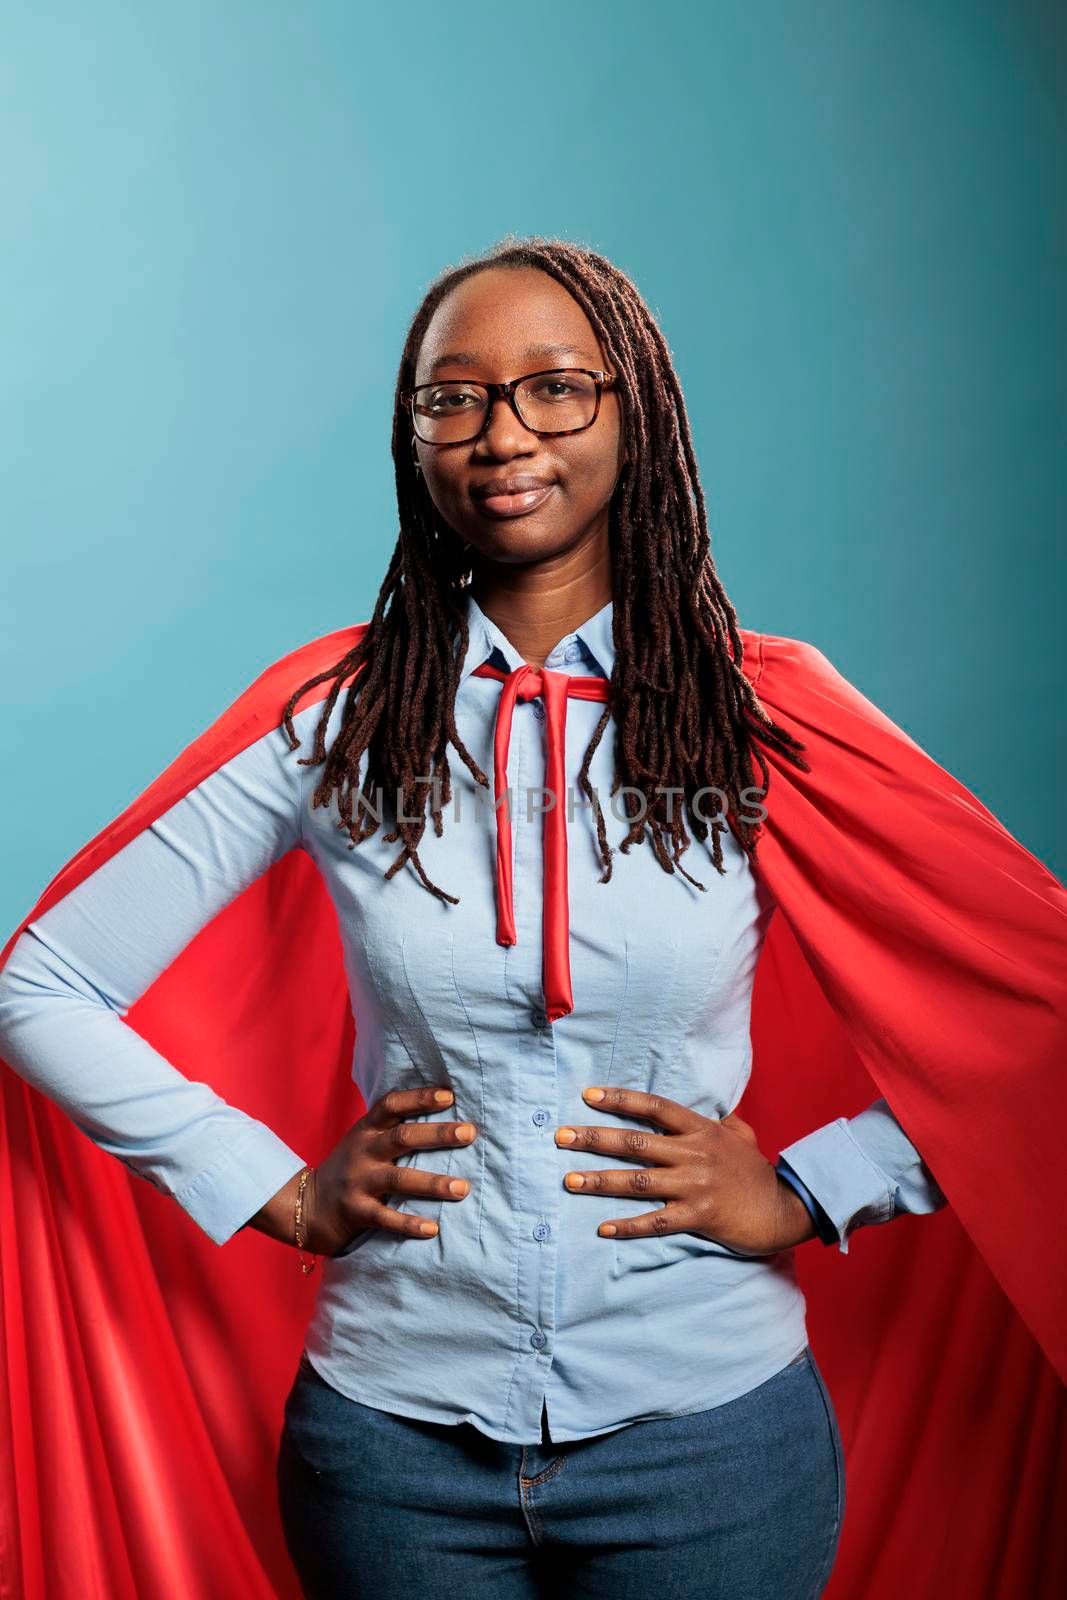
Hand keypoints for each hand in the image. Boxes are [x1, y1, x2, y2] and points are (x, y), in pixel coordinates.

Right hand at [299, 1085, 477, 1255]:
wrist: (305, 1206)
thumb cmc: (349, 1168)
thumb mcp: (363, 1140)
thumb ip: (392, 1128)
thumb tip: (443, 1109)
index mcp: (366, 1130)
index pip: (392, 1105)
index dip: (419, 1098)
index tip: (449, 1095)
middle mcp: (362, 1152)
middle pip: (402, 1138)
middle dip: (438, 1134)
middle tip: (470, 1133)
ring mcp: (358, 1182)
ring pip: (399, 1179)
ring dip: (433, 1183)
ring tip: (463, 1188)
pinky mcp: (356, 1212)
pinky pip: (386, 1218)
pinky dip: (410, 1223)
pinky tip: (434, 1228)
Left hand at [556, 1087, 816, 1254]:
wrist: (784, 1210)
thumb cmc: (757, 1172)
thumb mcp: (741, 1135)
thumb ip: (719, 1120)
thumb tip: (710, 1106)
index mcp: (701, 1129)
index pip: (654, 1107)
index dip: (620, 1100)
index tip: (587, 1095)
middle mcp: (694, 1153)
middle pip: (635, 1142)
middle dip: (593, 1138)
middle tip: (559, 1136)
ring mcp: (695, 1185)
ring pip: (638, 1181)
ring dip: (600, 1181)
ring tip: (569, 1180)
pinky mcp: (699, 1216)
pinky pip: (656, 1222)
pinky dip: (628, 1226)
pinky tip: (603, 1229)